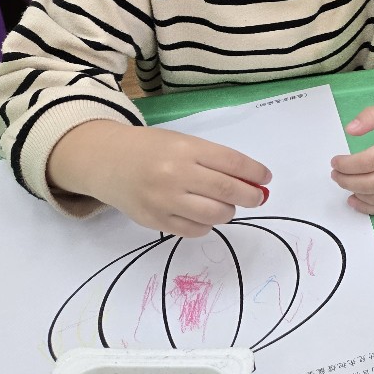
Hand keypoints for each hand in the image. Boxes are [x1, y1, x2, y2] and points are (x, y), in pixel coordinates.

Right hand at [48, 120, 270, 236]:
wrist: (106, 161)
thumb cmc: (152, 149)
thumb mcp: (183, 144)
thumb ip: (215, 161)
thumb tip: (253, 182)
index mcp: (186, 149)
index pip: (233, 163)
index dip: (255, 173)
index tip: (266, 178)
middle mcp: (175, 175)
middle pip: (228, 191)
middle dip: (251, 196)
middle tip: (258, 197)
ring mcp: (164, 200)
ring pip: (215, 215)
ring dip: (229, 211)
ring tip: (226, 205)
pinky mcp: (155, 221)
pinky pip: (194, 230)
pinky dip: (207, 224)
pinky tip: (203, 214)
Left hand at [331, 77, 373, 214]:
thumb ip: (372, 116)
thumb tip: (350, 129)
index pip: (369, 161)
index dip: (347, 164)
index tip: (335, 161)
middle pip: (371, 183)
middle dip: (346, 181)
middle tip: (335, 174)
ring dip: (355, 193)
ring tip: (343, 183)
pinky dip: (369, 208)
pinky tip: (355, 200)